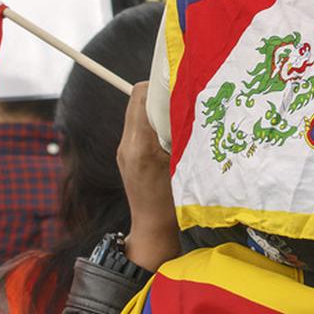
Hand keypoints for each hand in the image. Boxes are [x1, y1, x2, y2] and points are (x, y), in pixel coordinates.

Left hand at [117, 82, 179, 271]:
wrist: (154, 232)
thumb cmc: (175, 205)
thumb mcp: (185, 166)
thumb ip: (183, 134)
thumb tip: (189, 103)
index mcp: (141, 145)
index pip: (141, 96)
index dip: (160, 82)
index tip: (179, 80)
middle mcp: (127, 145)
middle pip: (137, 99)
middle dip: (159, 93)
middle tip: (183, 97)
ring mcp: (124, 150)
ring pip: (137, 112)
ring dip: (156, 107)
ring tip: (177, 116)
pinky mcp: (126, 156)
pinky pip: (137, 127)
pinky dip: (152, 122)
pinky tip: (170, 133)